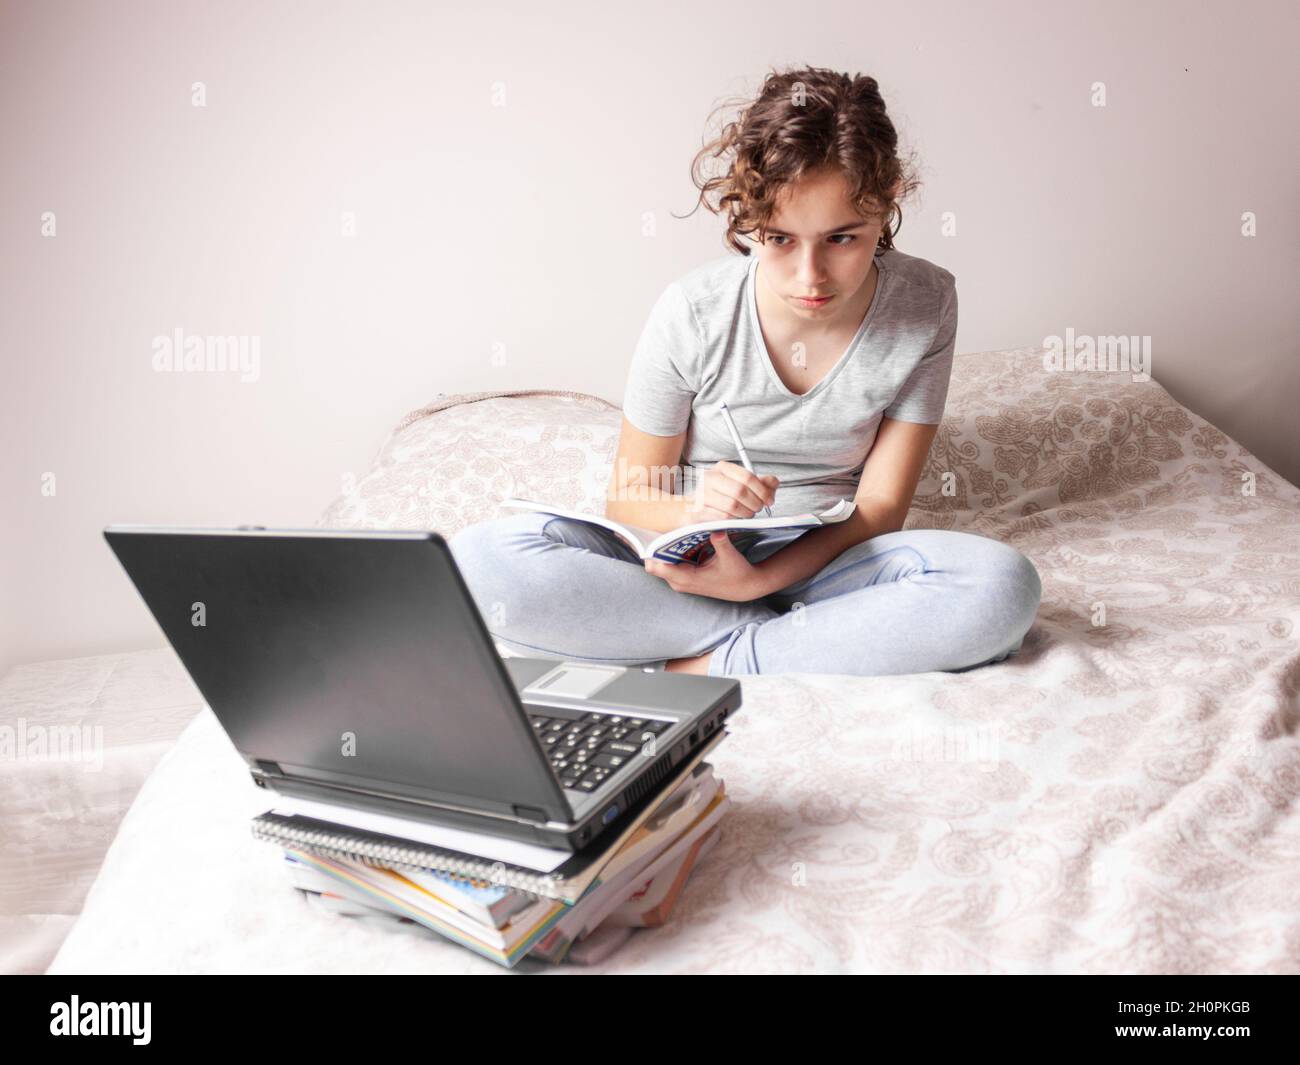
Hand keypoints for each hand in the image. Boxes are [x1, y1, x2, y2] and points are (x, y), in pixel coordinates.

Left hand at [644, 531, 769, 602]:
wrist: (745, 587)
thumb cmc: (738, 573)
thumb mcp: (731, 556)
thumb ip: (721, 542)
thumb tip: (715, 528)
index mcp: (687, 578)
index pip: (656, 567)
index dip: (650, 551)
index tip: (647, 534)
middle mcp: (680, 582)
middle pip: (655, 564)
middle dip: (654, 547)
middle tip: (654, 524)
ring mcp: (681, 581)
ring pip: (661, 564)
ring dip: (663, 549)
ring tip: (664, 528)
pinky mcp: (684, 578)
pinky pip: (670, 564)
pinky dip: (671, 552)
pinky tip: (677, 538)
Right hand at [683, 461, 777, 522]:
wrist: (692, 508)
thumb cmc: (720, 496)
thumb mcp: (741, 485)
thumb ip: (760, 483)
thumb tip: (774, 482)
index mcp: (722, 468)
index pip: (747, 477)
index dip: (762, 490)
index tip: (769, 500)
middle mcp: (710, 478)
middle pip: (740, 491)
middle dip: (754, 503)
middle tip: (758, 509)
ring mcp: (702, 494)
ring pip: (732, 505)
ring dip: (745, 513)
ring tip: (748, 514)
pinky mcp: (698, 510)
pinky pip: (723, 517)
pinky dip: (734, 520)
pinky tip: (736, 518)